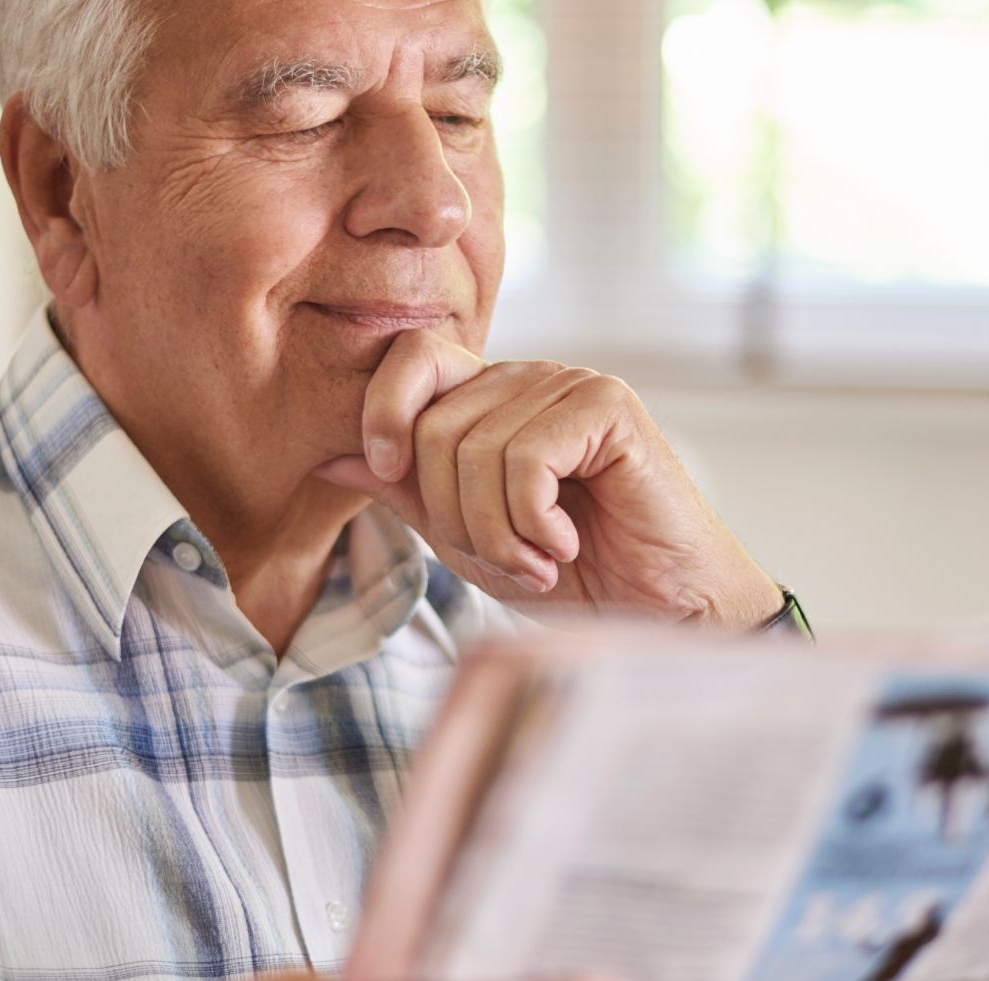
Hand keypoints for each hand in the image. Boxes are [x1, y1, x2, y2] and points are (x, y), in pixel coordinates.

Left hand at [314, 330, 782, 625]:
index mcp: (493, 397)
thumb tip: (328, 457)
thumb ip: (405, 493)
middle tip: (504, 558)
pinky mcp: (609, 407)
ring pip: (475, 447)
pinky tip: (565, 543)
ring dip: (496, 531)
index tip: (388, 474)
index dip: (383, 411)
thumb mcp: (467, 538)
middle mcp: (530, 379)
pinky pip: (524, 457)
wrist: (660, 613)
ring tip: (538, 560)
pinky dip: (532, 521)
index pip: (412, 357)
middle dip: (454, 514)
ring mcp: (572, 385)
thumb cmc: (573, 576)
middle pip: (433, 422)